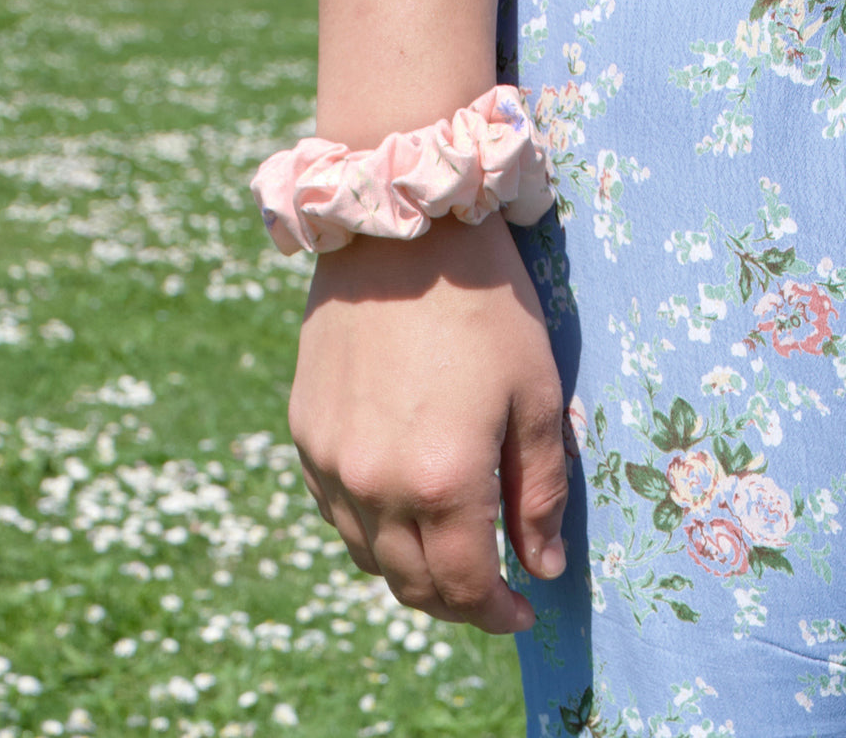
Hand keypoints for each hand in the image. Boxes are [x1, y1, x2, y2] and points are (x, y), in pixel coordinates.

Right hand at [288, 214, 567, 633]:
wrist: (401, 234)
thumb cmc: (485, 308)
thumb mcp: (536, 398)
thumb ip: (539, 494)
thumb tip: (542, 567)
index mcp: (442, 480)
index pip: (464, 587)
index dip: (496, 613)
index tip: (521, 610)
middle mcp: (373, 484)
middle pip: (410, 584)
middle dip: (455, 604)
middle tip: (489, 591)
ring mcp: (329, 460)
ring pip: (366, 556)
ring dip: (410, 571)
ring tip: (447, 549)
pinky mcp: (304, 432)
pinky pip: (334, 510)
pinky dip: (371, 529)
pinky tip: (400, 504)